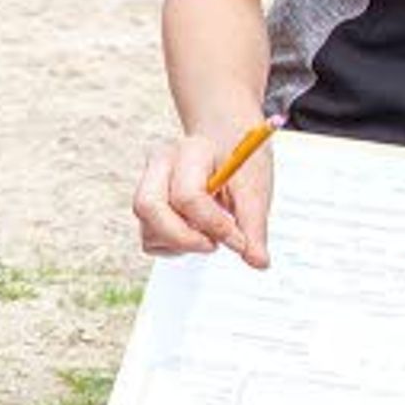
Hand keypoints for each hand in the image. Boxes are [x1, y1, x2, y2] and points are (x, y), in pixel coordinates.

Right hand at [136, 125, 274, 263]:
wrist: (228, 143)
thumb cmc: (238, 162)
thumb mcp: (254, 189)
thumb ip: (253, 226)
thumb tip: (257, 260)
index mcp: (190, 152)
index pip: (188, 196)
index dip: (215, 226)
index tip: (239, 242)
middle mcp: (161, 164)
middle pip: (149, 208)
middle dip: (183, 238)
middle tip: (213, 244)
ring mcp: (148, 184)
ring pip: (147, 228)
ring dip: (179, 244)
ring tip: (208, 236)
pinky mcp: (147, 205)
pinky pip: (148, 238)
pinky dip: (172, 246)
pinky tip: (195, 233)